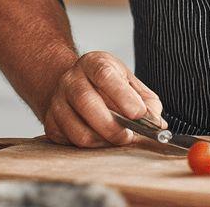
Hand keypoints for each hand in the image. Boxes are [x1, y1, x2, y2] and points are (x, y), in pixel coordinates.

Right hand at [39, 51, 165, 147]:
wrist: (72, 85)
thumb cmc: (106, 85)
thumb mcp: (129, 82)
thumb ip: (146, 101)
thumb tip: (157, 124)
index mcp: (93, 63)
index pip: (104, 74)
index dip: (122, 96)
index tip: (139, 114)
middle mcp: (71, 79)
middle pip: (86, 102)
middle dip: (112, 126)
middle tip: (129, 137)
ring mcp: (58, 101)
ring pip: (78, 129)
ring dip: (103, 141)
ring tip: (118, 140)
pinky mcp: (51, 123)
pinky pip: (71, 142)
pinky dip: (91, 147)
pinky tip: (102, 140)